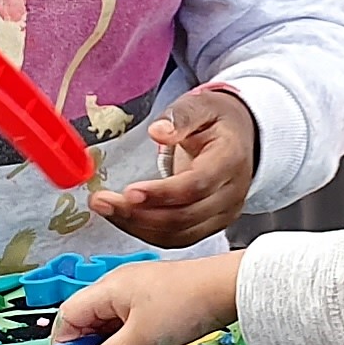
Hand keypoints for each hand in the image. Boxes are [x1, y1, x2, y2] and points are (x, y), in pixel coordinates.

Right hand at [52, 253, 246, 344]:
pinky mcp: (154, 300)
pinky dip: (126, 341)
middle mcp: (117, 287)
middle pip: (86, 319)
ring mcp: (136, 292)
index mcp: (107, 289)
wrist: (228, 287)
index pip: (68, 316)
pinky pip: (128, 322)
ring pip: (108, 323)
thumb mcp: (144, 338)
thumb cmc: (186, 304)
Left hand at [87, 86, 259, 247]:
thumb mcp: (202, 106)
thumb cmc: (218, 121)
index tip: (129, 191)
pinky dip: (146, 232)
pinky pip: (177, 238)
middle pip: (183, 216)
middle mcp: (230, 193)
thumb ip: (180, 117)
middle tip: (101, 201)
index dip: (162, 193)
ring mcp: (222, 214)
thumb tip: (158, 131)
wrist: (242, 137)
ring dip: (136, 226)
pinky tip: (123, 217)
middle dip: (138, 214)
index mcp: (230, 161)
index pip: (196, 185)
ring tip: (105, 208)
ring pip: (178, 233)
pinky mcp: (210, 225)